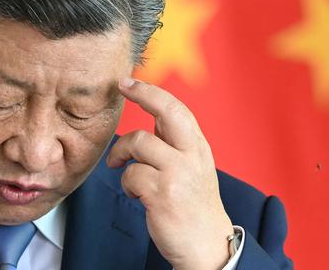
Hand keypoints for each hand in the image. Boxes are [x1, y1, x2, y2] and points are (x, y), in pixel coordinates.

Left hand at [106, 78, 233, 269]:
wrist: (207, 245)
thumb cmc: (193, 205)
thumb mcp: (192, 167)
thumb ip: (175, 142)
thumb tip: (154, 114)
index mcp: (197, 146)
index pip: (176, 108)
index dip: (151, 91)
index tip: (129, 82)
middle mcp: (192, 155)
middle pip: (166, 111)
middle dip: (142, 94)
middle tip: (121, 87)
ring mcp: (178, 173)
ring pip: (138, 143)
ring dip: (121, 155)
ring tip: (122, 170)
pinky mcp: (163, 194)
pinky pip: (130, 175)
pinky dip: (126, 183)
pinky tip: (135, 194)